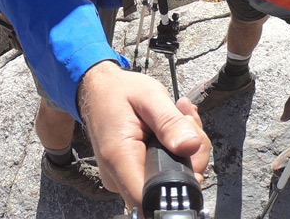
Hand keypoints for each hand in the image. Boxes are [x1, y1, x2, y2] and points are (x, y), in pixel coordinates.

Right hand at [78, 62, 209, 214]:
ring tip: (181, 115)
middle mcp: (119, 177)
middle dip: (189, 155)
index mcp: (120, 158)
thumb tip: (191, 146)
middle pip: (167, 187)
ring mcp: (125, 178)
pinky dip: (175, 150)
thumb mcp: (149, 96)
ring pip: (170, 178)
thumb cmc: (119, 91)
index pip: (151, 198)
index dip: (180, 184)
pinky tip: (174, 125)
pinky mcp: (132, 174)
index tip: (191, 154)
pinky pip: (163, 170)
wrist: (98, 90)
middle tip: (187, 119)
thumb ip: (169, 121)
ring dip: (186, 149)